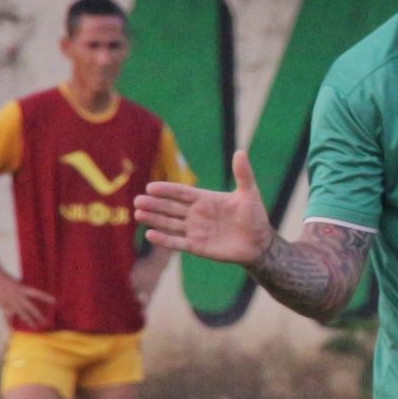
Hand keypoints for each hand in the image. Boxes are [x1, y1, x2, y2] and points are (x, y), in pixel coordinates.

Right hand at [0, 268, 57, 327]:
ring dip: (28, 321)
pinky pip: (8, 317)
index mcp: (23, 289)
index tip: (54, 301)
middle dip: (38, 315)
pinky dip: (9, 324)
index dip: (45, 297)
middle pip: (31, 307)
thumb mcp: (18, 283)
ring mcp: (12, 302)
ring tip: (34, 327)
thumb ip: (24, 290)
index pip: (37, 294)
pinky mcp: (4, 305)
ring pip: (22, 314)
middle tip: (45, 322)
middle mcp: (19, 297)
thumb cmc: (6, 279)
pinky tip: (12, 330)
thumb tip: (30, 294)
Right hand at [140, 150, 276, 266]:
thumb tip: (241, 152)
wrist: (259, 243)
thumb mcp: (249, 193)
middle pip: (171, 207)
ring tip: (138, 214)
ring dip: (154, 219)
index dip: (167, 190)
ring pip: (170, 224)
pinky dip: (164, 240)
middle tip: (137, 201)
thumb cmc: (255, 216)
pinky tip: (150, 235)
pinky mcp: (197, 246)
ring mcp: (195, 230)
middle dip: (154, 204)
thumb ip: (243, 174)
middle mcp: (196, 214)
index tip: (150, 187)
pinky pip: (178, 242)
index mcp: (205, 199)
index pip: (181, 193)